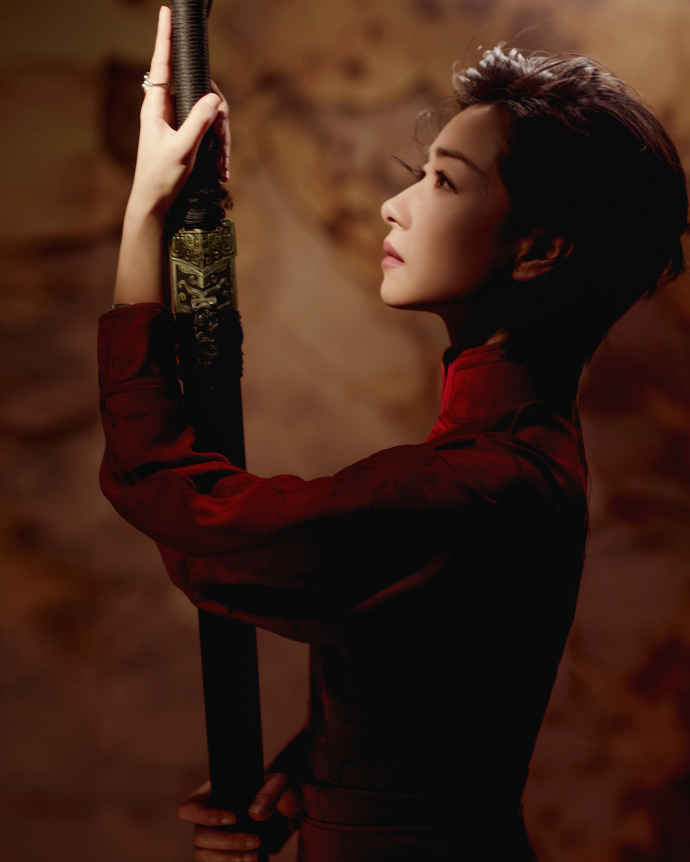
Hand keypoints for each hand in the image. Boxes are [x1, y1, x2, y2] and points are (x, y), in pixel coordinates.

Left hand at [112, 6, 230, 305]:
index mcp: (156, 107)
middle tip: (223, 140)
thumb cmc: (161, 178)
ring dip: (221, 139)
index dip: (165, 37)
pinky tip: (221, 170)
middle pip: (200, 93)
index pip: (161, 64)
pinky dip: (219, 150)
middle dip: (218, 115)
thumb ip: (198, 123)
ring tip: (222, 166)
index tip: (166, 12)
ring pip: (210, 115)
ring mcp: (177, 123)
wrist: (154, 205)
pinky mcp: (186, 137)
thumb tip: (215, 99)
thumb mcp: (182, 151)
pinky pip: (210, 133)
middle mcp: (166, 110)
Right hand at [178, 774, 301, 860]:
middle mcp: (209, 817)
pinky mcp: (225, 854)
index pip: (191, 807)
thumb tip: (254, 815)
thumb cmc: (281, 792)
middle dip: (227, 842)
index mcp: (214, 793)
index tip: (233, 818)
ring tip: (255, 856)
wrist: (291, 813)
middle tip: (255, 841)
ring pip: (205, 855)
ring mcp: (215, 837)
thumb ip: (269, 793)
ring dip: (229, 858)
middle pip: (200, 836)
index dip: (206, 816)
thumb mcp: (281, 784)